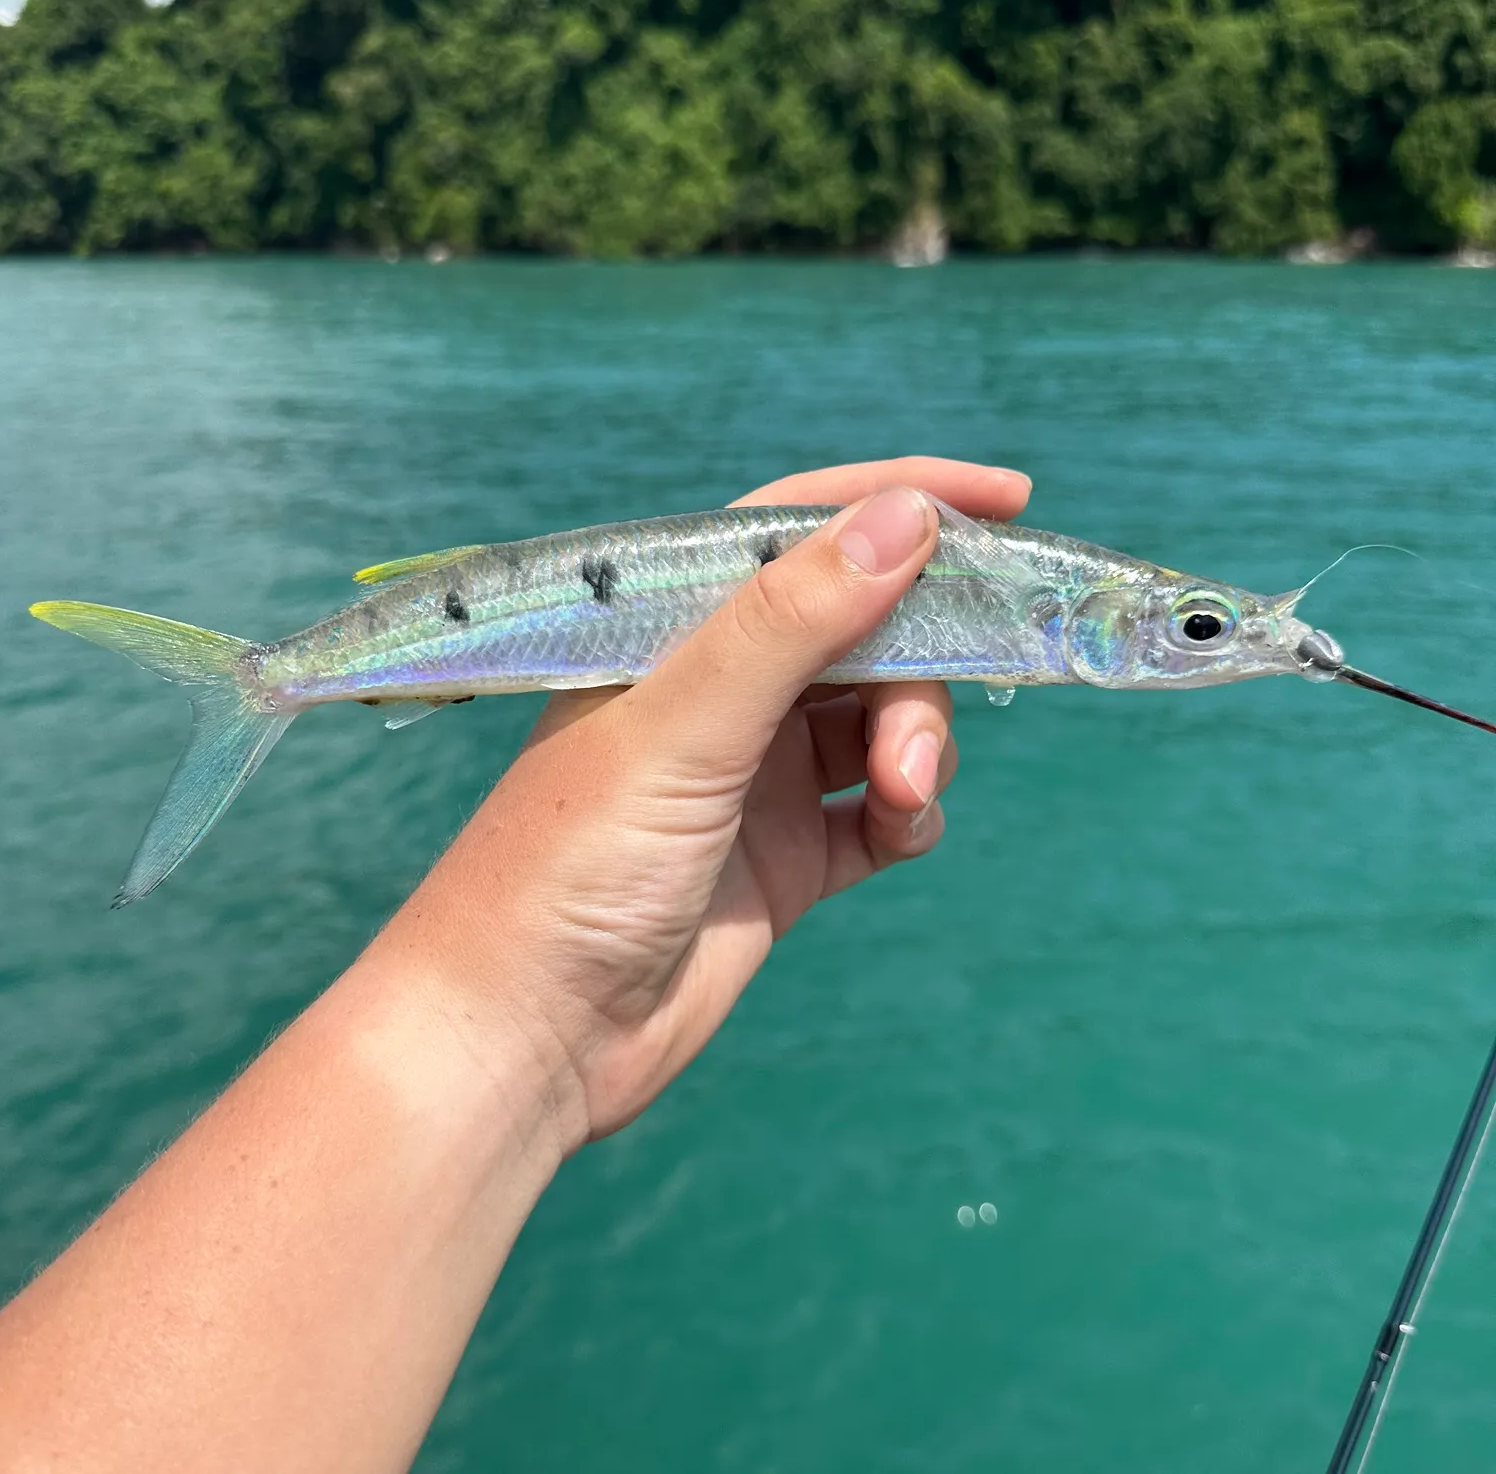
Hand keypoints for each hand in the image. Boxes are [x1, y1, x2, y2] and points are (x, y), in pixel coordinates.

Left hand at [367, 457, 1030, 1150]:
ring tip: (903, 795)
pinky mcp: (787, 856)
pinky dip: (909, 810)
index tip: (1008, 499)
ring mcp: (756, 776)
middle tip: (919, 729)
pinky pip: (881, 808)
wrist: (530, 1039)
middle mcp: (719, 692)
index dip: (897, 501)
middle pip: (860, 630)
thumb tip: (903, 515)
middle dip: (917, 663)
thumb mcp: (683, 726)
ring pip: (881, 718)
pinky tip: (900, 828)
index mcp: (674, 631)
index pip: (797, 529)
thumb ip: (789, 621)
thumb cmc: (572, 862)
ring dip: (916, 744)